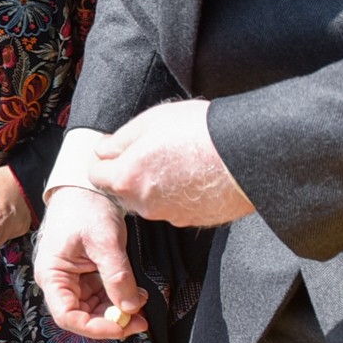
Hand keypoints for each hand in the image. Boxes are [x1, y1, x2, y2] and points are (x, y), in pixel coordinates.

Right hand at [34, 187, 146, 339]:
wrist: (86, 187)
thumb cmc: (86, 208)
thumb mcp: (105, 241)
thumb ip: (117, 276)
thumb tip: (130, 308)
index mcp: (52, 275)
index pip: (67, 316)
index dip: (94, 328)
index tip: (121, 326)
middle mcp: (59, 281)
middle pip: (82, 316)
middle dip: (111, 322)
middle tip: (140, 322)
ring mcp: (74, 279)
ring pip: (94, 308)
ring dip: (118, 311)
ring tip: (141, 303)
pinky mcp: (87, 274)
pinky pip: (102, 295)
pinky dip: (120, 298)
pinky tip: (136, 293)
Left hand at [91, 100, 252, 226]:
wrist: (247, 154)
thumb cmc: (199, 132)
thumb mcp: (150, 121)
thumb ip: (119, 139)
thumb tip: (103, 151)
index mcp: (126, 178)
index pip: (95, 175)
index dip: (104, 160)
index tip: (115, 150)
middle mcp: (143, 204)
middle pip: (123, 189)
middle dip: (130, 172)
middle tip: (152, 151)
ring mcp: (169, 215)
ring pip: (150, 199)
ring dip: (156, 184)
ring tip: (180, 160)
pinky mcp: (193, 221)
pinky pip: (176, 207)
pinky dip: (179, 194)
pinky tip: (196, 175)